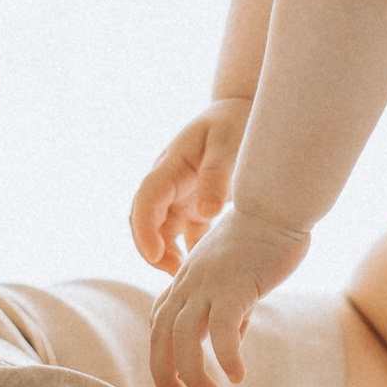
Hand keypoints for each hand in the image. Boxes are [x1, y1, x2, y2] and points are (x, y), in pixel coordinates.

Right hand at [132, 100, 252, 275]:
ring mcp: (179, 194)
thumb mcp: (227, 144)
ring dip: (170, 253)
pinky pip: (184, 233)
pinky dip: (190, 251)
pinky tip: (207, 268)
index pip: (146, 201)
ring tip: (190, 276)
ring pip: (163, 231)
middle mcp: (168, 182)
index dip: (144, 230)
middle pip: (146, 221)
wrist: (242, 110)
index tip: (155, 254)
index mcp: (170, 166)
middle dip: (152, 249)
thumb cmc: (234, 122)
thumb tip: (206, 213)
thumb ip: (217, 176)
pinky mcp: (194, 204)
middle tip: (175, 274)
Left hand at [150, 207, 313, 386]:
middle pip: (160, 338)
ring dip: (192, 375)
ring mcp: (207, 285)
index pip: (160, 326)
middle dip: (164, 377)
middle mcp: (188, 285)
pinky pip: (222, 330)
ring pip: (184, 339)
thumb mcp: (235, 277)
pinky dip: (225, 357)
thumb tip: (232, 339)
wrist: (274, 204)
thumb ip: (229, 307)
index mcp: (185, 282)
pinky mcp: (233, 286)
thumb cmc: (260, 238)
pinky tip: (238, 376)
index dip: (161, 360)